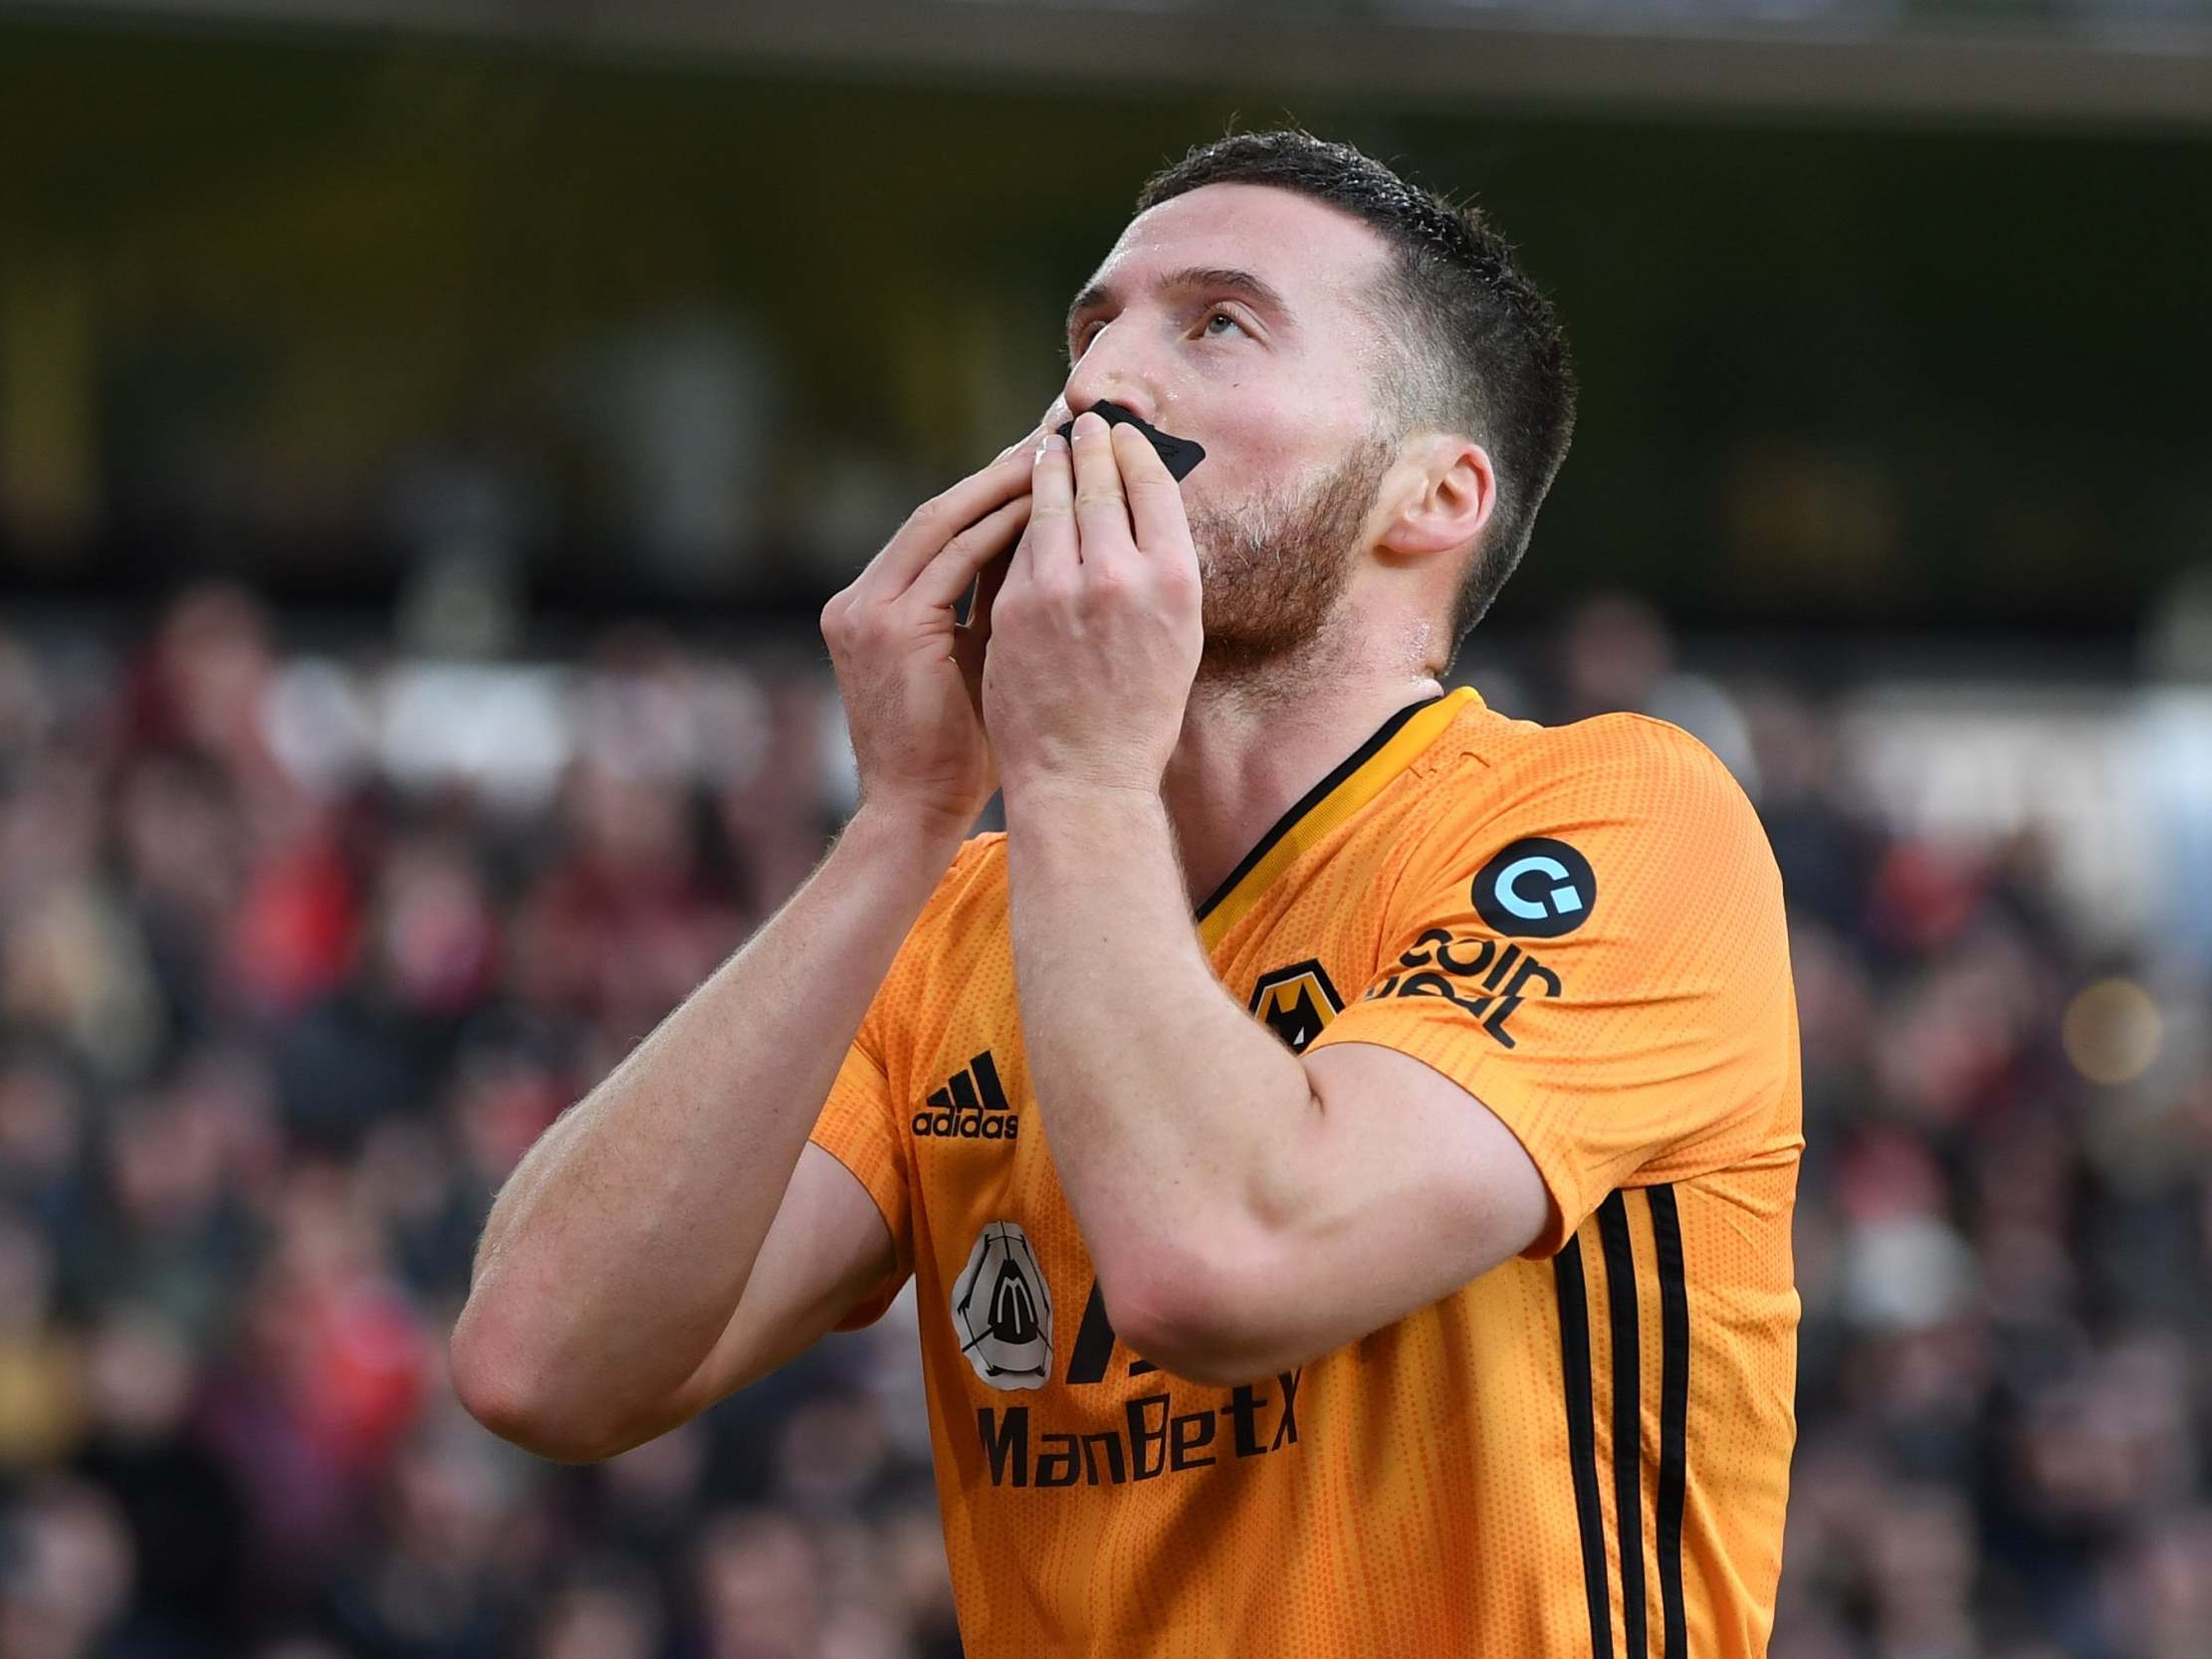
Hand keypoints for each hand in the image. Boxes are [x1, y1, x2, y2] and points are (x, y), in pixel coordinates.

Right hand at [820, 430, 1038, 828]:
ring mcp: (866, 612)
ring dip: (1000, 489)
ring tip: (1055, 462)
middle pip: (935, 513)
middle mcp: (857, 600)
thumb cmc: (962, 750)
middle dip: (996, 475)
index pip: (936, 530)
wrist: (918, 812)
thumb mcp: (977, 660)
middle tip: (1053, 442)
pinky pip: (953, 560)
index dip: (988, 493)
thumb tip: (1052, 546)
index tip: (1041, 464)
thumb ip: (995, 604)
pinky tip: (1043, 509)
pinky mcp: (886, 628)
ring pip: (941, 524)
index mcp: (870, 607)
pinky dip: (997, 531)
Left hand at [982, 412, 1203, 799]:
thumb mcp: (1177, 638)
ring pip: (1052, 503)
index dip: (1134, 451)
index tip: (1123, 432)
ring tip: (1049, 443)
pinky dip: (1020, 512)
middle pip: (1102, 483)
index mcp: (1177, 582)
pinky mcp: (1017, 606)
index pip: (1153, 488)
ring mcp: (1064, 589)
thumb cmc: (1138, 715)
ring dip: (1049, 466)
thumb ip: (1161, 574)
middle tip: (1084, 420)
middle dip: (1091, 444)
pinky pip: (1019, 543)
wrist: (1085, 778)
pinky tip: (1019, 497)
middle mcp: (1123, 575)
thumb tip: (1145, 512)